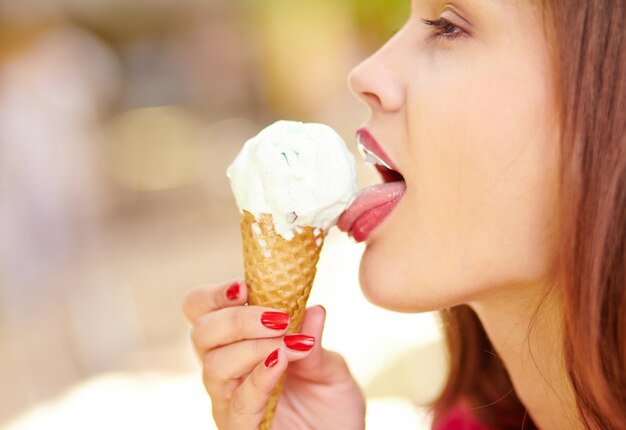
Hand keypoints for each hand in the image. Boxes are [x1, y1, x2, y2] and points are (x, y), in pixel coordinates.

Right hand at [182, 280, 365, 429]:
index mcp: (238, 345)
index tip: (245, 285)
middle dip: (237, 318)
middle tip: (278, 316)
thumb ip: (316, 340)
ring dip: (253, 346)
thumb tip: (313, 308)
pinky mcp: (240, 429)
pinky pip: (238, 403)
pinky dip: (259, 377)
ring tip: (289, 342)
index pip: (203, 311)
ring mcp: (229, 402)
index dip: (215, 295)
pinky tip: (280, 362)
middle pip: (202, 333)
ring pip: (215, 365)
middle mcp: (226, 372)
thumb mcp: (330, 368)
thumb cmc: (330, 409)